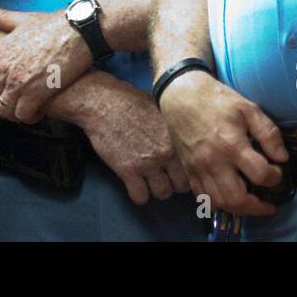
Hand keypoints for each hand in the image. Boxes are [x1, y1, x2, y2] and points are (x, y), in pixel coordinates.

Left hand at [0, 3, 92, 123]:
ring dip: (14, 113)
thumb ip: (2, 18)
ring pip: (3, 110)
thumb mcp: (24, 19)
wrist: (80, 31)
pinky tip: (40, 110)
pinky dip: (30, 116)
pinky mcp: (36, 93)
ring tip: (27, 110)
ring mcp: (18, 81)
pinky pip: (23, 115)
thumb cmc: (54, 25)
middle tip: (14, 104)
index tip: (0, 91)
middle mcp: (4, 67)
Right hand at [78, 79, 189, 204]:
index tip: (179, 170)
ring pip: (163, 193)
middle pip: (181, 185)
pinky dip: (139, 195)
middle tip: (165, 177)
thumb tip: (179, 136)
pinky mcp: (127, 171)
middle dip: (174, 183)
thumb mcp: (160, 107)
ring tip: (150, 181)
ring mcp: (147, 164)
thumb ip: (172, 127)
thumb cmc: (130, 100)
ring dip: (157, 190)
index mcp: (176, 136)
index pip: (193, 166)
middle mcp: (166, 153)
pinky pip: (140, 197)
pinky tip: (135, 185)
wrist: (102, 102)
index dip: (187, 170)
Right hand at [158, 71, 286, 216]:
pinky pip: (203, 197)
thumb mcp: (249, 108)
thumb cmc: (217, 99)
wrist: (181, 94)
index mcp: (231, 144)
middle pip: (237, 199)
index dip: (275, 178)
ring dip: (238, 209)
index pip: (260, 175)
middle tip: (268, 204)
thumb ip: (268, 133)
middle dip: (257, 207)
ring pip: (219, 203)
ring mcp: (198, 168)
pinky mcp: (188, 171)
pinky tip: (229, 196)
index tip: (277, 172)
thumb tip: (282, 158)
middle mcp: (213, 161)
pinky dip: (218, 203)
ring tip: (250, 203)